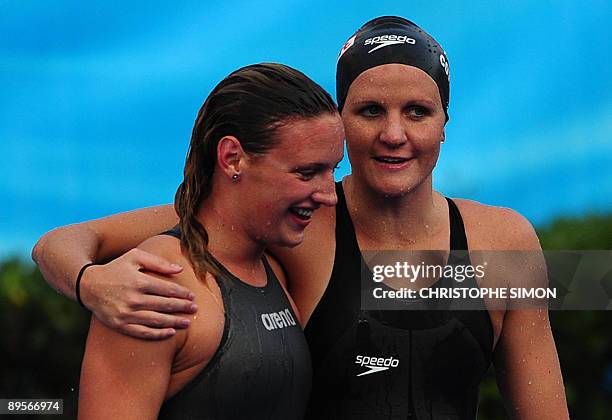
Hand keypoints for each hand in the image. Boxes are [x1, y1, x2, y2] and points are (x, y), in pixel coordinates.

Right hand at [80, 248, 196, 339]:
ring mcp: (126, 314)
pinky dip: (158, 334)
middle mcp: (133, 299)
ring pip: (156, 320)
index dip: (182, 293)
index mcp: (139, 281)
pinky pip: (143, 332)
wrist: (88, 285)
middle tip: (195, 309)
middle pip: (165, 305)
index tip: (192, 296)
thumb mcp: (134, 257)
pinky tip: (171, 333)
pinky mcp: (120, 325)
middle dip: (182, 307)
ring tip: (188, 322)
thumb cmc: (115, 268)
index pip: (167, 289)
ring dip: (175, 322)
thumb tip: (180, 269)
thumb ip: (158, 262)